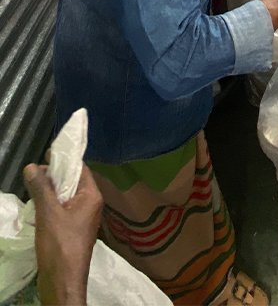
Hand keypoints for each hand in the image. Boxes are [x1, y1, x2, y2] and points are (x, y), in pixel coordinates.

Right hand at [24, 162, 100, 300]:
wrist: (63, 277)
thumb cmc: (60, 243)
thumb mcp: (48, 212)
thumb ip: (42, 188)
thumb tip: (33, 166)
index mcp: (92, 196)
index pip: (81, 169)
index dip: (65, 159)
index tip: (47, 153)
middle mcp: (91, 204)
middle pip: (73, 181)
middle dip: (55, 175)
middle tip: (34, 172)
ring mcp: (82, 217)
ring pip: (66, 196)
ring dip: (50, 191)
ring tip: (33, 187)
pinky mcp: (72, 229)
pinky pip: (62, 209)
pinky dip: (50, 205)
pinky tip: (36, 206)